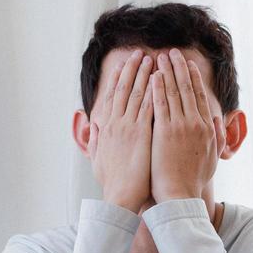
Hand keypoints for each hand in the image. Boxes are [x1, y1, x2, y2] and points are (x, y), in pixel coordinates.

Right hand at [88, 48, 155, 212]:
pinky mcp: (141, 135)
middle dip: (132, 70)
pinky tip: (161, 81)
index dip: (119, 79)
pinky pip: (149, 108)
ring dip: (145, 75)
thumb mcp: (98, 158)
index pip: (113, 97)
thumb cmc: (112, 184)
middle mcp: (115, 124)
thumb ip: (95, 140)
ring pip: (137, 94)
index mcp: (106, 128)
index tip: (125, 65)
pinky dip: (154, 92)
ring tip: (152, 59)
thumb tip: (92, 128)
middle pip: (124, 89)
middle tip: (139, 53)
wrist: (120, 199)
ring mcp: (128, 128)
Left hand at [150, 48, 223, 201]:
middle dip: (179, 68)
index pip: (200, 97)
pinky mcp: (165, 132)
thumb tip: (219, 122)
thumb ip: (217, 139)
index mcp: (207, 130)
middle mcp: (196, 124)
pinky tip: (152, 75)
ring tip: (159, 57)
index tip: (187, 65)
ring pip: (173, 93)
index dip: (193, 79)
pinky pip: (160, 104)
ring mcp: (181, 127)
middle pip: (187, 89)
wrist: (180, 197)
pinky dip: (157, 88)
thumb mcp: (212, 160)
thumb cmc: (193, 182)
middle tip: (172, 52)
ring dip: (166, 72)